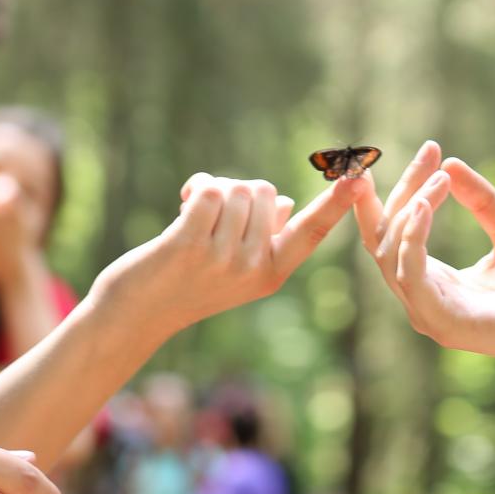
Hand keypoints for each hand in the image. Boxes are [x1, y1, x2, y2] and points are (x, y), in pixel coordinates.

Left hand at [90, 172, 360, 339]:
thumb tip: (284, 203)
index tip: (360, 180)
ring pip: (236, 188)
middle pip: (264, 191)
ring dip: (213, 189)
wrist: (134, 313)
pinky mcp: (189, 245)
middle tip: (212, 215)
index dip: (336, 204)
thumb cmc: (185, 282)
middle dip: (238, 190)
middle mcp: (253, 268)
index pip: (312, 232)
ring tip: (193, 215)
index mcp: (272, 273)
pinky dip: (196, 188)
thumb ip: (265, 235)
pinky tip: (181, 204)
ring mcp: (222, 259)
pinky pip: (209, 191)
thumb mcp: (235, 267)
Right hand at [357, 141, 494, 386]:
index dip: (397, 191)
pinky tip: (426, 206)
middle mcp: (421, 298)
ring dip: (409, 209)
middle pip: (385, 237)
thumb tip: (450, 163)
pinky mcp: (441, 320)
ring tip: (437, 179)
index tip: (424, 151)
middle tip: (431, 154)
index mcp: (432, 280)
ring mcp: (427, 312)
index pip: (393, 233)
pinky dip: (412, 237)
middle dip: (404, 190)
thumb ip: (481, 200)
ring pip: (390, 253)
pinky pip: (410, 273)